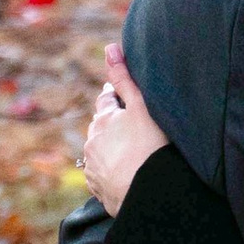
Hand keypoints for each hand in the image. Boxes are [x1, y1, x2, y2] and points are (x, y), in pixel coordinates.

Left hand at [82, 41, 169, 213]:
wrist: (149, 195)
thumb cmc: (150, 148)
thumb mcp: (141, 107)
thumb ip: (124, 78)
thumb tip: (109, 48)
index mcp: (104, 121)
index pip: (106, 101)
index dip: (113, 96)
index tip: (116, 94)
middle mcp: (93, 143)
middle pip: (100, 127)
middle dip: (109, 123)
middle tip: (124, 124)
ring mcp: (93, 168)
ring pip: (98, 151)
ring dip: (108, 148)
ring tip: (126, 151)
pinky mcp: (98, 189)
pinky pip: (101, 175)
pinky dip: (109, 171)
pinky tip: (121, 174)